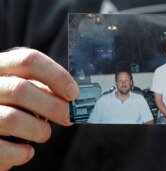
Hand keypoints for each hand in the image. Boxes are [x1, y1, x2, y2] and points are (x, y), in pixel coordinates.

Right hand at [0, 48, 78, 169]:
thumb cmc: (11, 106)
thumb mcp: (24, 89)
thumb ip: (44, 89)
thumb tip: (73, 98)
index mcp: (1, 68)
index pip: (29, 60)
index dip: (57, 76)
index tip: (74, 93)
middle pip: (21, 90)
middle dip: (53, 107)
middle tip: (68, 117)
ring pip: (12, 119)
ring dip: (39, 131)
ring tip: (43, 134)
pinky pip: (3, 150)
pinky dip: (22, 153)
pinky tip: (26, 151)